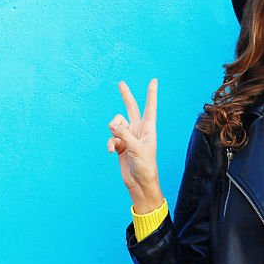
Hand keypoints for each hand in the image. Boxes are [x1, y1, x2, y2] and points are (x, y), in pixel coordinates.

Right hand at [108, 79, 163, 209]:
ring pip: (116, 124)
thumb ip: (123, 134)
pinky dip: (110, 143)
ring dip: (113, 131)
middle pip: (131, 109)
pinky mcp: (120, 145)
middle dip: (126, 96)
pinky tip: (111, 151)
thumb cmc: (145, 166)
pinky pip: (111, 137)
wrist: (139, 182)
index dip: (151, 94)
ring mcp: (128, 137)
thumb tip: (111, 125)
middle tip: (121, 83)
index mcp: (148, 128)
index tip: (153, 81)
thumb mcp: (136, 148)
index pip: (150, 107)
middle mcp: (138, 130)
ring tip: (115, 142)